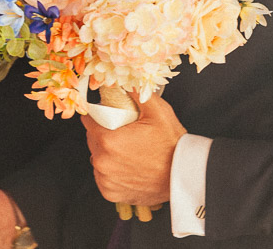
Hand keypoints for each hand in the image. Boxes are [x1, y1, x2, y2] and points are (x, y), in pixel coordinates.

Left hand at [82, 92, 184, 207]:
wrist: (184, 176)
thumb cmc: (172, 144)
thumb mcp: (157, 110)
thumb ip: (137, 91)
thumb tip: (122, 79)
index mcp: (107, 140)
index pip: (89, 121)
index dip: (97, 116)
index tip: (107, 116)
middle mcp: (102, 162)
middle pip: (92, 140)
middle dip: (103, 134)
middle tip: (122, 132)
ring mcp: (106, 180)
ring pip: (97, 159)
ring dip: (106, 153)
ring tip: (125, 150)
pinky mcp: (111, 193)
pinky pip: (103, 177)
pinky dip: (111, 171)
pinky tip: (125, 165)